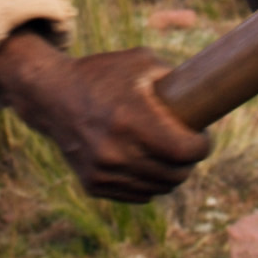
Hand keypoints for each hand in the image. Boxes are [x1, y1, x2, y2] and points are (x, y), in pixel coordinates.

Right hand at [0, 32, 210, 201]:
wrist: (51, 96)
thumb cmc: (102, 75)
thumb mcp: (140, 62)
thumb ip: (173, 77)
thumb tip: (205, 91)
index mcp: (130, 121)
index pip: (185, 151)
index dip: (202, 146)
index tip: (202, 136)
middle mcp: (115, 152)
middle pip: (176, 174)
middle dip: (189, 161)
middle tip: (188, 146)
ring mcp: (103, 172)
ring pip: (159, 188)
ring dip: (171, 174)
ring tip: (171, 156)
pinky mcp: (93, 184)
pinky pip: (139, 195)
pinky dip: (149, 184)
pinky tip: (148, 165)